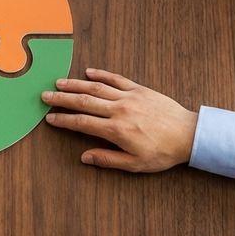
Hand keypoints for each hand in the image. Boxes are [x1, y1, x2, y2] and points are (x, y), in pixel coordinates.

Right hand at [42, 69, 196, 170]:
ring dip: (76, 84)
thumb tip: (85, 157)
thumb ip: (108, 160)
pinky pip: (116, 79)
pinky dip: (101, 74)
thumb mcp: (135, 164)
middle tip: (45, 96)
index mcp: (116, 130)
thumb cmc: (163, 152)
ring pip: (96, 87)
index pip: (82, 123)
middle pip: (84, 101)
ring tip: (59, 82)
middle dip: (62, 99)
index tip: (50, 119)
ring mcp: (129, 97)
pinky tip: (88, 71)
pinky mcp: (139, 89)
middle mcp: (119, 110)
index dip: (64, 120)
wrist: (189, 135)